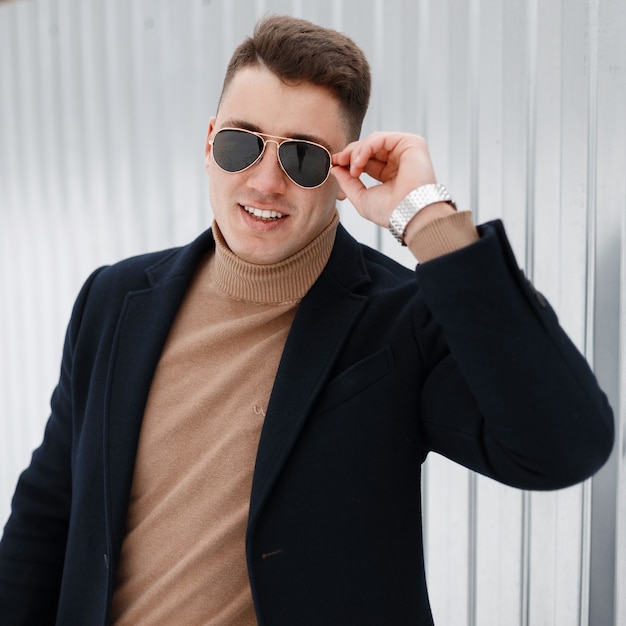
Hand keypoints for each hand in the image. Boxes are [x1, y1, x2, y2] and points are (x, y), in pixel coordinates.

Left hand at [331, 132, 453, 229]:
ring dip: (357, 152)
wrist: (408, 215)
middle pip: (369, 148)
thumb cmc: (390, 212)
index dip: (349, 160)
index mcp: (390, 175)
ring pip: (374, 141)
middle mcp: (398, 162)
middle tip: (338, 161)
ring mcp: (405, 152)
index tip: (334, 163)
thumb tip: (335, 168)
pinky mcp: (411, 143)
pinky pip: (382, 138)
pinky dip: (366, 147)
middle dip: (350, 153)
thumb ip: (347, 182)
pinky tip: (359, 162)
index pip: (366, 160)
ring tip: (353, 169)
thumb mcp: (361, 197)